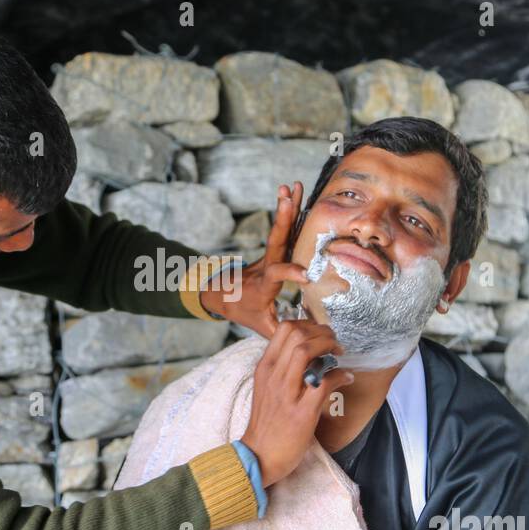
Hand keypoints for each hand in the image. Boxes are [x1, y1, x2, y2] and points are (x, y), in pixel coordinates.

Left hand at [199, 182, 310, 337]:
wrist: (219, 292)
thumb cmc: (242, 310)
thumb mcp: (260, 326)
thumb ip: (282, 334)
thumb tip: (308, 344)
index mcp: (264, 286)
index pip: (277, 276)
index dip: (289, 274)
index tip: (305, 275)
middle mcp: (265, 266)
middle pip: (276, 241)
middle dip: (282, 220)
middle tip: (288, 198)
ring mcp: (268, 255)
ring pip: (281, 230)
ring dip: (288, 207)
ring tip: (293, 186)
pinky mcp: (273, 249)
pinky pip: (284, 228)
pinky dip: (290, 210)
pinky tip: (295, 191)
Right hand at [241, 319, 353, 487]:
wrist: (259, 455)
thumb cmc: (267, 421)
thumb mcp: (266, 387)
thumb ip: (281, 366)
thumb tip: (306, 349)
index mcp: (265, 368)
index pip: (284, 329)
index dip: (309, 324)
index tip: (320, 334)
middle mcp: (274, 376)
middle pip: (297, 334)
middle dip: (323, 333)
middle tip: (334, 343)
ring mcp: (287, 394)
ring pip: (306, 352)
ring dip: (329, 347)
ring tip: (339, 354)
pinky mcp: (302, 413)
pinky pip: (324, 383)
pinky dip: (340, 375)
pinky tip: (346, 378)